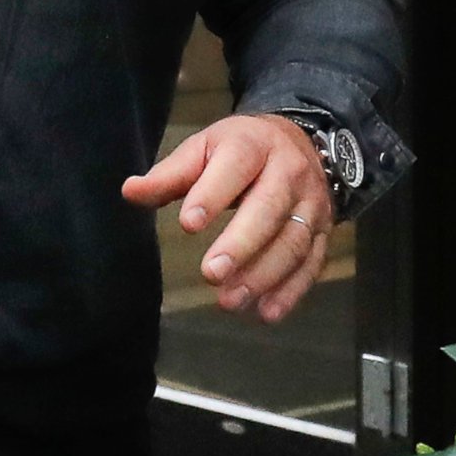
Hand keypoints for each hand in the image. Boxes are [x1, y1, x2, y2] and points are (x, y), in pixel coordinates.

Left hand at [123, 113, 330, 323]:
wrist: (299, 143)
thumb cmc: (240, 150)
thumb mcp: (205, 148)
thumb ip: (171, 174)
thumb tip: (130, 191)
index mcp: (254, 144)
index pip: (236, 165)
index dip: (213, 193)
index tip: (187, 223)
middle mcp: (290, 172)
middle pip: (269, 207)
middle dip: (241, 243)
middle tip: (210, 274)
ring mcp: (312, 203)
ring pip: (293, 240)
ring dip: (263, 274)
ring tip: (230, 300)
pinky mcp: (325, 231)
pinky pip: (312, 263)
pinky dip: (291, 291)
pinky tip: (266, 313)